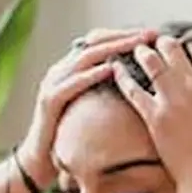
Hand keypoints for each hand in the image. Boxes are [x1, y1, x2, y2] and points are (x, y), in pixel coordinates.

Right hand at [14, 28, 158, 187]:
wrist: (40, 158)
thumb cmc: (69, 133)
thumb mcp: (90, 104)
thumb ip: (104, 88)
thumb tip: (138, 78)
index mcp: (70, 69)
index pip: (98, 41)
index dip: (124, 35)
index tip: (151, 35)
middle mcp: (59, 71)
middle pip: (93, 43)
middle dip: (124, 37)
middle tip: (149, 34)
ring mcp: (52, 84)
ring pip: (84, 58)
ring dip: (113, 49)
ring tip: (136, 45)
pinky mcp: (49, 101)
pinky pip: (72, 84)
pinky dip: (91, 75)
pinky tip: (111, 70)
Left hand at [113, 35, 191, 192]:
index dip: (190, 45)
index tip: (183, 45)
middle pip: (175, 50)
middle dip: (163, 43)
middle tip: (156, 42)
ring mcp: (173, 99)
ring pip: (153, 63)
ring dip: (143, 52)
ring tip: (137, 49)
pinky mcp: (154, 115)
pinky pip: (133, 89)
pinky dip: (122, 75)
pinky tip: (114, 68)